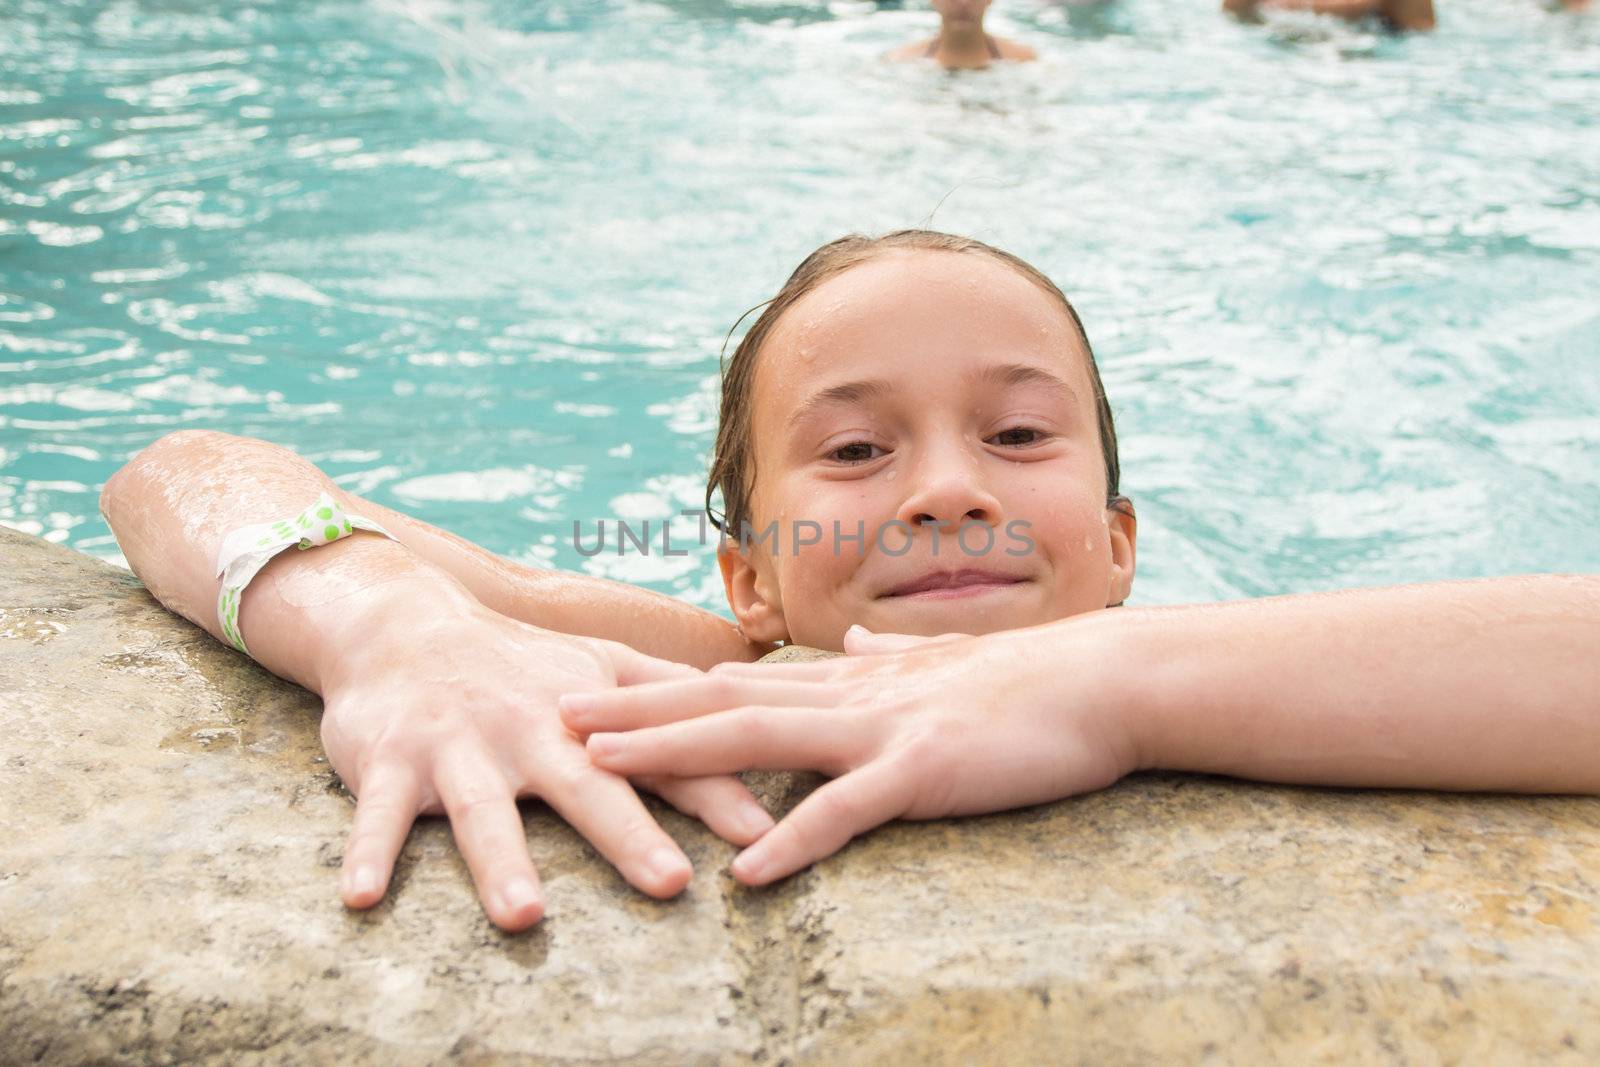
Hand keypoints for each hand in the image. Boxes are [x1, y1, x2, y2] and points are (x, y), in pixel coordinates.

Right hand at [319, 596, 774, 929]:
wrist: (403, 627)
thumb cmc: (519, 664)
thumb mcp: (600, 666)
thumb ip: (671, 698)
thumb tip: (761, 716)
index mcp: (587, 717)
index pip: (661, 760)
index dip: (713, 796)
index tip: (761, 838)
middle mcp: (529, 731)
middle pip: (584, 787)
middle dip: (627, 834)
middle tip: (670, 884)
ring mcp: (459, 749)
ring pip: (483, 812)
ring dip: (502, 862)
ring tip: (526, 915)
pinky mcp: (391, 765)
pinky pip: (379, 816)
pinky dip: (368, 854)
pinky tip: (362, 899)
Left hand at [558, 621, 1137, 886]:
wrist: (1104, 678)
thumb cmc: (1027, 679)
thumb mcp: (939, 661)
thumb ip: (884, 657)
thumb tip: (848, 642)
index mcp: (850, 680)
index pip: (736, 680)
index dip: (660, 688)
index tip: (596, 690)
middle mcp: (849, 696)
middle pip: (720, 700)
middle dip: (634, 712)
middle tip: (554, 715)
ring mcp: (883, 728)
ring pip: (759, 737)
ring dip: (676, 753)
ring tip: (602, 769)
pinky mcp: (925, 769)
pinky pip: (848, 808)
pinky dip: (793, 838)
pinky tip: (745, 872)